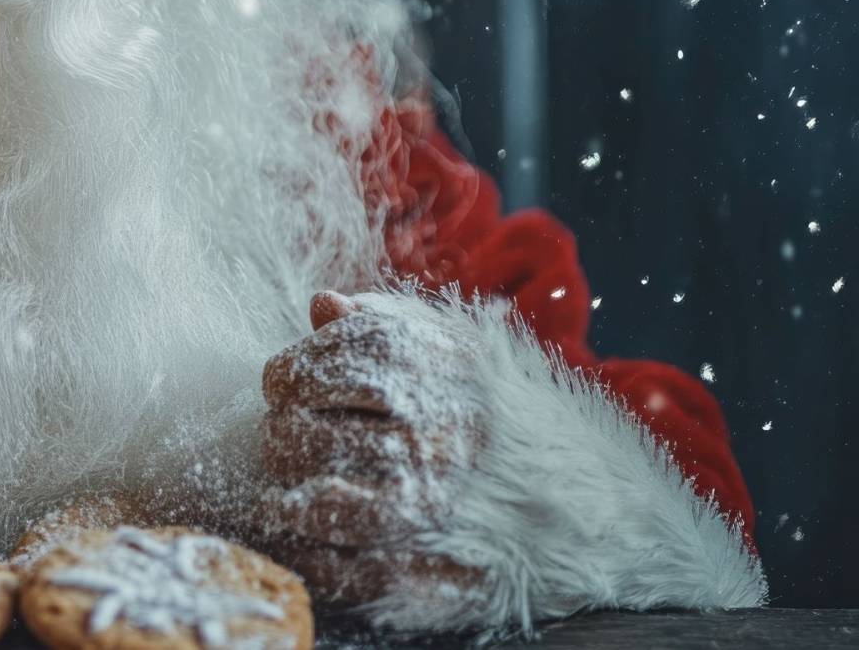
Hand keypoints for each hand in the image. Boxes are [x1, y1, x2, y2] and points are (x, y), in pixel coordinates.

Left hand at [257, 290, 485, 605]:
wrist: (591, 496)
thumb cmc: (500, 411)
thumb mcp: (452, 347)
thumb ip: (382, 321)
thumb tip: (323, 303)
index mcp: (424, 368)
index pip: (305, 373)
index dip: (284, 381)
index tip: (289, 390)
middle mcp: (426, 433)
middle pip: (300, 436)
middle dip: (283, 437)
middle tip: (292, 440)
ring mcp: (432, 506)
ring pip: (315, 503)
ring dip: (289, 495)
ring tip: (296, 486)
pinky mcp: (437, 572)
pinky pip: (342, 568)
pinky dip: (311, 553)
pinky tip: (313, 535)